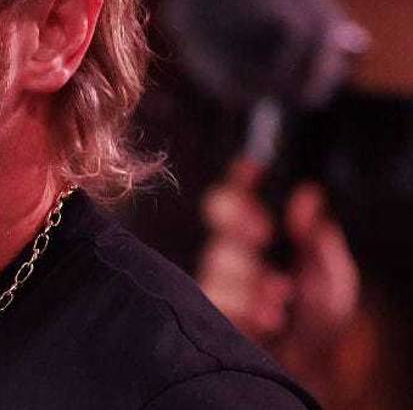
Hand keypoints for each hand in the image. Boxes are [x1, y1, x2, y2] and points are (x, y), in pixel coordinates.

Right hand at [197, 159, 358, 347]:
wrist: (311, 371)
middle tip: (263, 234)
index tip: (255, 169)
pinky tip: (269, 315)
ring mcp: (218, 282)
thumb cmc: (319, 323)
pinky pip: (212, 298)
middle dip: (238, 217)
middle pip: (216, 213)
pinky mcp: (208, 313)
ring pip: (215, 259)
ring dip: (250, 276)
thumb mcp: (333, 276)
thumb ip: (319, 237)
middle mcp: (234, 252)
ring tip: (281, 294)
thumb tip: (307, 196)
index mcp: (259, 234)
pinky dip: (245, 305)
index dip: (241, 178)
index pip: (241, 194)